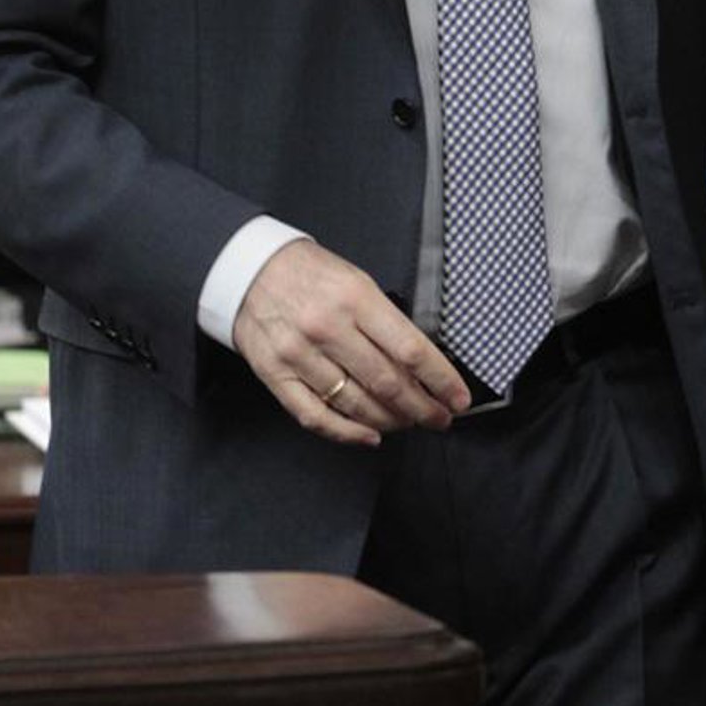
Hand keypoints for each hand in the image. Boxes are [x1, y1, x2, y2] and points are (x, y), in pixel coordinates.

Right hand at [232, 237, 470, 447]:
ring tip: (407, 422)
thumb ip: (384, 320)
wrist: (247, 268)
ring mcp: (299, 355)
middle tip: (439, 419)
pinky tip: (369, 436)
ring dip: (390, 421)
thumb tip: (420, 363)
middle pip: (388, 383)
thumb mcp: (355, 280)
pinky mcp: (276, 375)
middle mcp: (327, 328)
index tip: (458, 399)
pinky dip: (347, 433)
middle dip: (422, 409)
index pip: (410, 349)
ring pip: (356, 404)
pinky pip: (316, 417)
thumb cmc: (309, 273)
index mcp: (354, 298)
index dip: (441, 380)